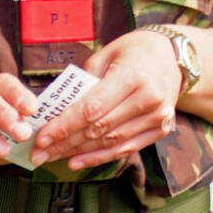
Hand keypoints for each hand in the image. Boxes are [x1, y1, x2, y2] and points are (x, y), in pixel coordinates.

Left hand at [28, 31, 181, 169]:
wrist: (174, 58)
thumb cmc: (135, 50)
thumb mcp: (107, 53)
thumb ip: (85, 81)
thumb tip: (57, 109)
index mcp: (133, 76)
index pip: (92, 108)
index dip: (65, 125)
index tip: (42, 136)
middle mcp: (148, 100)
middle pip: (98, 128)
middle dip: (64, 143)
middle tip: (38, 153)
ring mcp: (157, 118)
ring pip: (110, 143)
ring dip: (77, 152)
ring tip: (51, 157)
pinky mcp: (159, 131)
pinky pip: (125, 149)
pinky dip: (98, 157)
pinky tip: (76, 161)